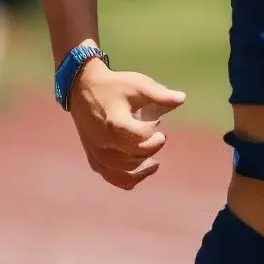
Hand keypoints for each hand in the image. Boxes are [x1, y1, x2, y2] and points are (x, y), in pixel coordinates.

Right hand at [69, 59, 184, 190]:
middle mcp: (104, 143)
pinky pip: (113, 178)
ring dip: (143, 168)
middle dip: (151, 148)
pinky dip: (128, 179)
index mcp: (115, 124)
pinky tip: (140, 171)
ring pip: (125, 173)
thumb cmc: (113, 86)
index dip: (154, 138)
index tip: (160, 128)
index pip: (141, 140)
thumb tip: (182, 98)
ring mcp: (97, 153)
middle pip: (135, 158)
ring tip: (153, 158)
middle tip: (158, 138)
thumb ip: (160, 94)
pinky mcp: (93, 158)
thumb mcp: (138, 84)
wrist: (81, 88)